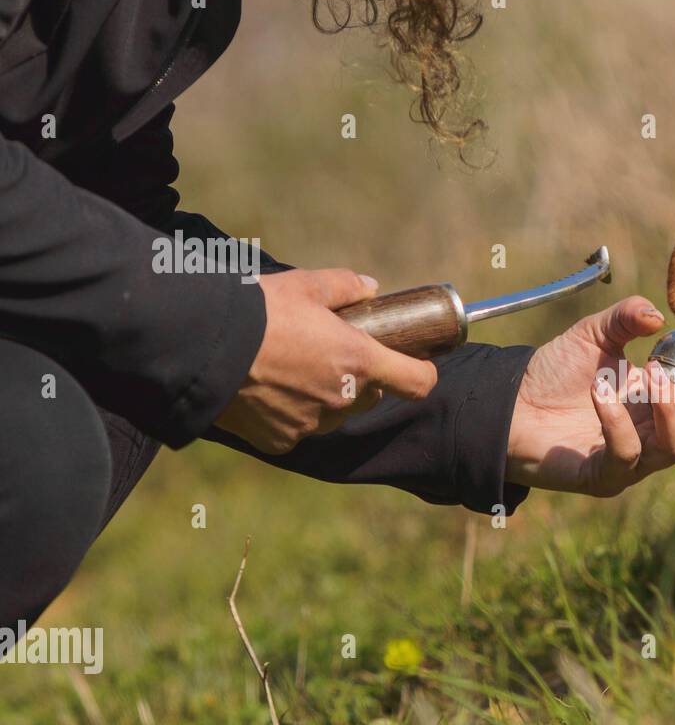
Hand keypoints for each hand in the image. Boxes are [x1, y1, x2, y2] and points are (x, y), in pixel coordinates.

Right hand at [216, 268, 438, 453]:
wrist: (203, 345)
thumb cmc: (259, 310)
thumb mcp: (305, 285)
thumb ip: (344, 287)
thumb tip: (369, 288)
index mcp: (359, 361)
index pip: (417, 382)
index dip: (421, 373)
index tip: (416, 364)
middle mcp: (342, 399)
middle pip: (371, 398)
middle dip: (362, 381)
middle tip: (333, 356)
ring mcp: (311, 424)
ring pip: (335, 415)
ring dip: (327, 399)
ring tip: (294, 370)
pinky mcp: (280, 440)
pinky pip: (297, 430)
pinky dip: (289, 415)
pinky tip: (267, 391)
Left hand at [506, 295, 674, 495]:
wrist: (509, 402)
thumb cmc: (557, 372)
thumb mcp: (595, 334)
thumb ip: (626, 318)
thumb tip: (657, 316)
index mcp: (670, 405)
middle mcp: (659, 436)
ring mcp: (635, 460)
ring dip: (671, 408)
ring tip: (649, 373)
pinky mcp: (605, 476)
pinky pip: (626, 454)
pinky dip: (618, 421)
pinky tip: (601, 391)